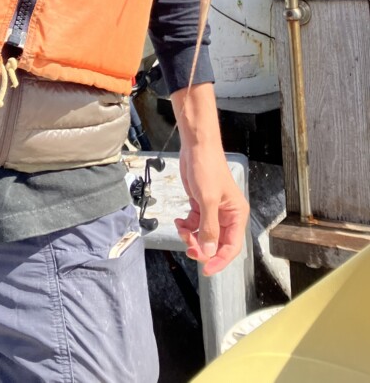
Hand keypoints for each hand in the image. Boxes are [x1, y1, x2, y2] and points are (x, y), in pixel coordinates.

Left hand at [169, 82, 248, 276]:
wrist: (196, 146)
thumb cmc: (207, 168)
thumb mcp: (208, 200)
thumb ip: (208, 228)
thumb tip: (208, 253)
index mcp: (236, 215)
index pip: (232, 246)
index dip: (219, 260)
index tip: (206, 270)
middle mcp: (227, 215)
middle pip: (216, 244)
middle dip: (202, 248)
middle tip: (188, 248)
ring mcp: (213, 211)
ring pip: (204, 236)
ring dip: (192, 238)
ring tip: (181, 230)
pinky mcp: (201, 205)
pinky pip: (195, 225)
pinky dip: (187, 227)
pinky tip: (179, 222)